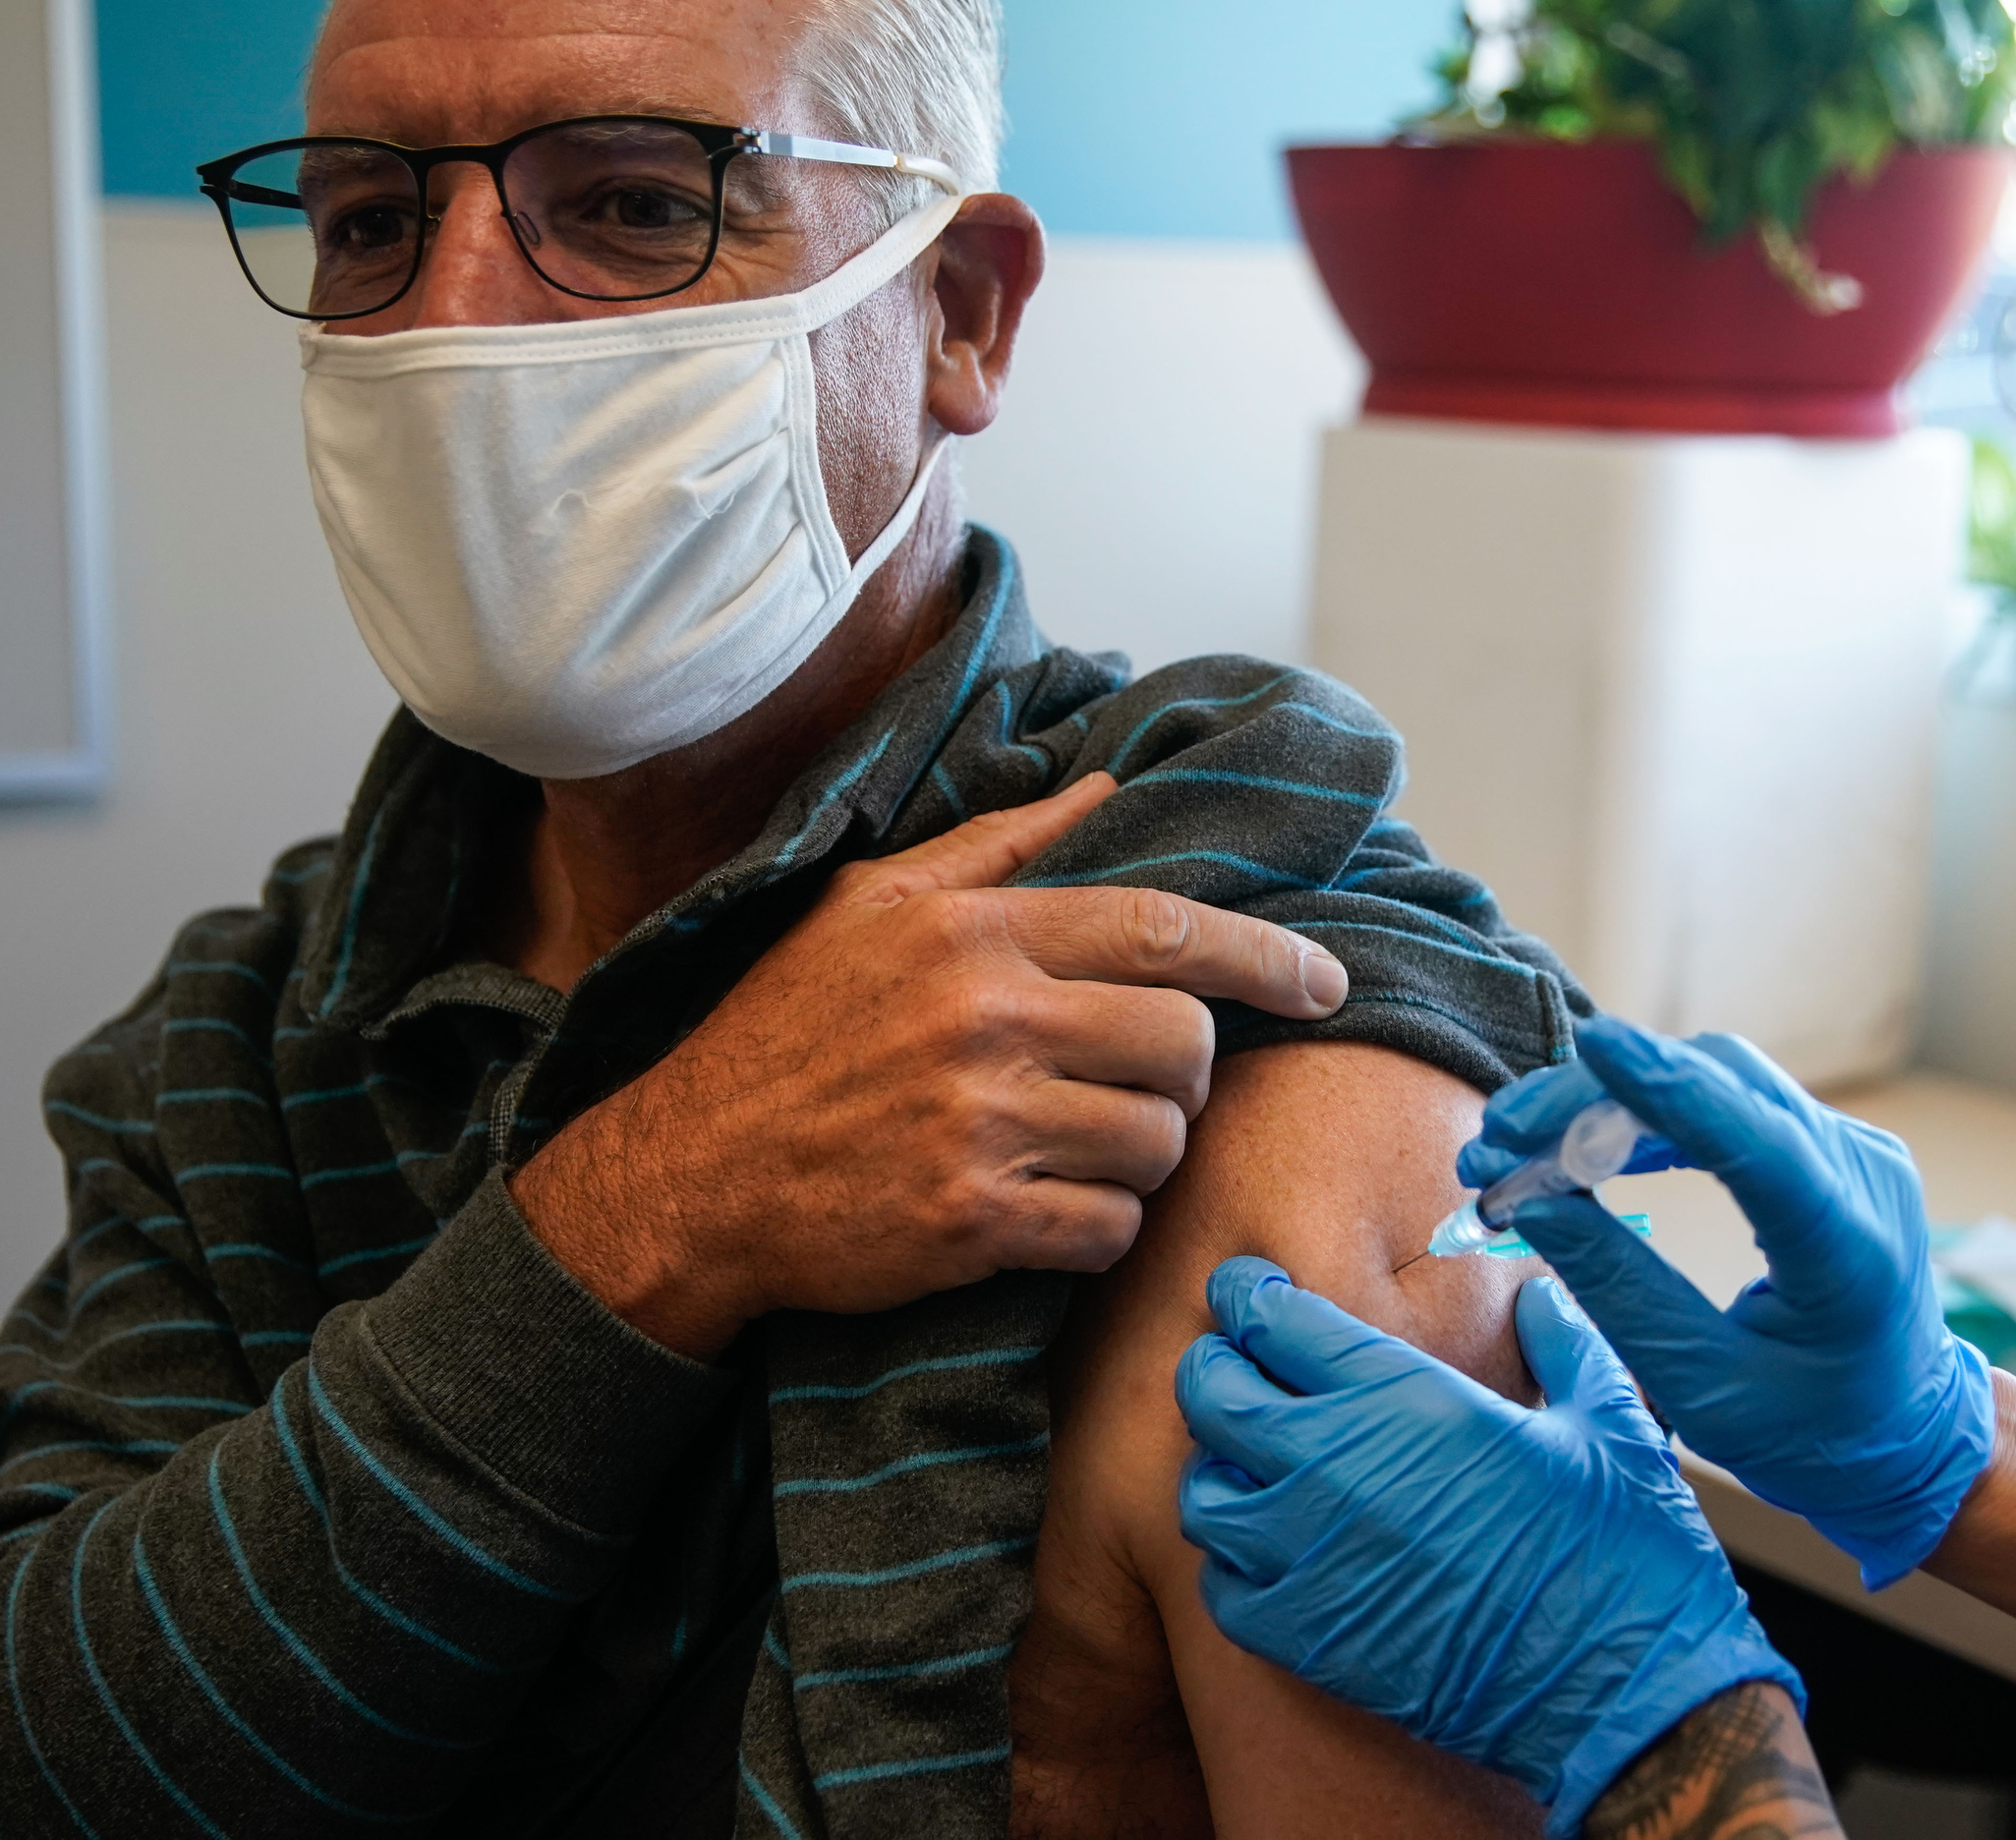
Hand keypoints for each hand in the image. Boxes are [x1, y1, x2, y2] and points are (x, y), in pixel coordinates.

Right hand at [512, 776, 1349, 1355]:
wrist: (690, 1174)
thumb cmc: (787, 1030)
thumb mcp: (870, 904)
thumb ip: (998, 847)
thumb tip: (1108, 785)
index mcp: (974, 932)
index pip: (1165, 930)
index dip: (1265, 957)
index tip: (1325, 979)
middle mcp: (985, 1017)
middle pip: (1184, 1044)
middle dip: (1182, 1074)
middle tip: (1132, 1085)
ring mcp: (978, 1123)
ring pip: (1157, 1142)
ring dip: (1137, 1156)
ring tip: (1071, 1146)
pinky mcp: (969, 1221)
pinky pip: (1109, 1230)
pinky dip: (1098, 1229)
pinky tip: (1046, 1211)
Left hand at [1176, 1257, 1800, 1836]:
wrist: (1623, 1692)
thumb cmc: (1623, 1552)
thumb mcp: (1609, 1418)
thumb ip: (1562, 1342)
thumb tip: (1540, 1298)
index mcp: (1403, 1395)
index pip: (1271, 1317)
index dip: (1250, 1293)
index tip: (1252, 1291)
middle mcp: (1335, 1466)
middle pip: (1210, 1392)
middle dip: (1215, 1367)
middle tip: (1236, 1367)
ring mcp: (1311, 1557)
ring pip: (1202, 1492)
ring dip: (1218, 1469)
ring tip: (1253, 1468)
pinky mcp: (1307, 1639)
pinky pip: (1221, 1588)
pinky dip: (1233, 1566)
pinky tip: (1274, 1558)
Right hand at [1468, 1016, 1992, 1588]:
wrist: (1910, 1437)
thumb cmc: (1817, 1437)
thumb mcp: (1707, 1390)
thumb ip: (1621, 1293)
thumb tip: (1531, 1204)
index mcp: (1847, 1251)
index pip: (1754, 1141)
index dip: (1668, 1087)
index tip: (1593, 1043)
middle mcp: (1863, 1177)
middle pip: (1719, 1086)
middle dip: (1597, 1098)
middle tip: (1498, 1139)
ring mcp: (1851, 1153)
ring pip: (1716, 1081)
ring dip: (1611, 1101)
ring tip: (1518, 1142)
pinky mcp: (1827, 1150)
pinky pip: (1728, 1103)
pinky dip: (1647, 1115)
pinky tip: (1580, 1146)